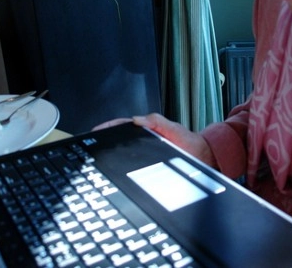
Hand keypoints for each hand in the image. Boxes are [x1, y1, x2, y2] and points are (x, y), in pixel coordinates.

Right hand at [93, 113, 215, 166]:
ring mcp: (146, 151)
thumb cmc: (189, 142)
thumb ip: (156, 122)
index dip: (108, 127)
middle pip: (120, 139)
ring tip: (97, 157)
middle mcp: (145, 139)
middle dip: (104, 141)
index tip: (95, 132)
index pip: (122, 125)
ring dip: (111, 153)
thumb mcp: (173, 128)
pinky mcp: (149, 163)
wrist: (202, 157)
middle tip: (90, 147)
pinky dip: (122, 166)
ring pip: (124, 151)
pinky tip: (115, 170)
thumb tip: (136, 120)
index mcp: (147, 127)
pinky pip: (132, 164)